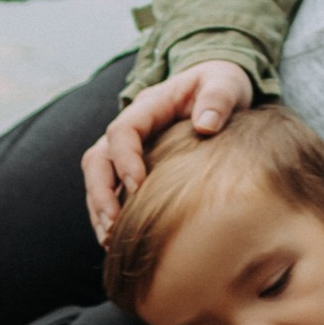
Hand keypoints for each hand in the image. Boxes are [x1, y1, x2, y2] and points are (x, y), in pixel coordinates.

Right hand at [81, 57, 253, 238]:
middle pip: (97, 157)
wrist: (219, 86)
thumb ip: (218, 99)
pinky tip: (117, 239)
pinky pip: (110, 188)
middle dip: (100, 193)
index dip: (125, 159)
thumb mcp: (226, 83)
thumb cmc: (221, 84)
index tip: (138, 187)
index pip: (122, 130)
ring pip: (97, 176)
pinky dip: (109, 213)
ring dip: (99, 209)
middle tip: (112, 225)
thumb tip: (205, 126)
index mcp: (150, 104)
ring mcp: (128, 145)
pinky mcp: (134, 163)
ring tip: (109, 241)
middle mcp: (131, 125)